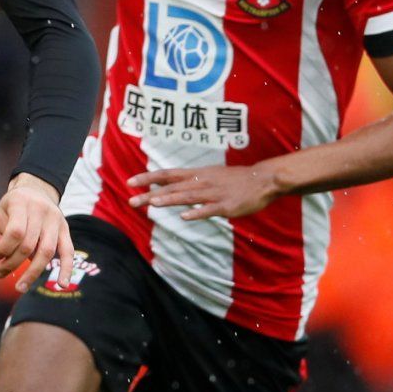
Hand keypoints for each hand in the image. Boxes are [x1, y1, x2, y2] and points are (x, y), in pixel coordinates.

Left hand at [0, 173, 73, 289]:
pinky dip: (66, 269)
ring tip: (21, 287)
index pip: (15, 231)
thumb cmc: (15, 205)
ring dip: (33, 272)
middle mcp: (42, 211)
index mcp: (22, 203)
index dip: (4, 248)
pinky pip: (68, 252)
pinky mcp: (66, 230)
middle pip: (29, 245)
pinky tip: (62, 284)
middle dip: (13, 264)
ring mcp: (56, 220)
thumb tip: (7, 256)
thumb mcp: (2, 209)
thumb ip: (4, 230)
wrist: (37, 189)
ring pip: (46, 252)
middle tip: (0, 274)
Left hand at [129, 163, 283, 220]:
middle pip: (172, 188)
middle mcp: (202, 182)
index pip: (167, 174)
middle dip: (150, 194)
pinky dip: (198, 213)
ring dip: (169, 200)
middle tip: (131, 201)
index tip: (130, 182)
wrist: (262, 180)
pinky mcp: (226, 206)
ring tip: (152, 204)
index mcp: (197, 174)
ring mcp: (214, 194)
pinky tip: (185, 217)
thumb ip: (190, 182)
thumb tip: (170, 187)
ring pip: (188, 197)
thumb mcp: (209, 175)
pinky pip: (209, 210)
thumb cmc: (234, 180)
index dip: (148, 178)